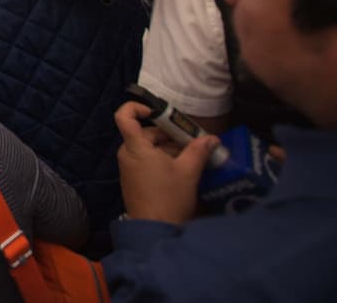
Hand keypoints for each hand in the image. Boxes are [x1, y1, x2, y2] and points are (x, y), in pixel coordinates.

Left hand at [114, 101, 220, 223]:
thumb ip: (199, 150)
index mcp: (135, 147)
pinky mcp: (132, 180)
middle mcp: (127, 154)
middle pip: (145, 133)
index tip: (157, 112)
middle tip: (191, 143)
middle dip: (168, 136)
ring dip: (168, 149)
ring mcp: (128, 168)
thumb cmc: (169, 197)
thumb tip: (211, 138)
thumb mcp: (188, 172)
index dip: (137, 107)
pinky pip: (145, 161)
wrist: (154, 229)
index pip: (124, 116)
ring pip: (147, 148)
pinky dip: (161, 160)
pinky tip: (180, 170)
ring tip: (191, 158)